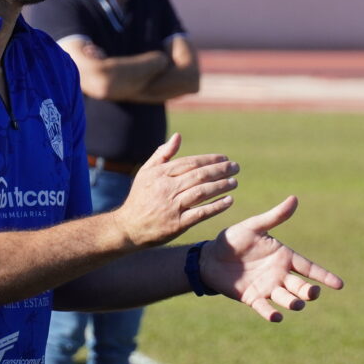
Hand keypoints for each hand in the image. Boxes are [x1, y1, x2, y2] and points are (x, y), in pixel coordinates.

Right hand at [112, 133, 237, 248]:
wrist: (128, 227)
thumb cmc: (140, 197)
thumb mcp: (146, 172)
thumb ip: (163, 154)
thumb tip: (178, 136)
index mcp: (160, 174)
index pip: (190, 163)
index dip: (209, 160)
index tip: (224, 158)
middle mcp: (166, 189)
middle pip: (199, 176)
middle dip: (220, 170)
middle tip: (236, 168)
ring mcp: (172, 207)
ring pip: (201, 193)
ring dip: (221, 186)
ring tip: (234, 182)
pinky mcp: (177, 224)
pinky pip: (200, 213)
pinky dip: (216, 206)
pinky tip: (228, 201)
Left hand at [201, 196, 343, 321]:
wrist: (210, 256)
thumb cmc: (234, 239)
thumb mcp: (254, 226)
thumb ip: (274, 216)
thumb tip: (294, 198)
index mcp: (284, 257)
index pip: (309, 268)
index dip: (324, 276)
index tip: (340, 285)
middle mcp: (280, 275)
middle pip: (301, 286)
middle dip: (309, 292)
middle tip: (312, 293)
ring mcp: (267, 288)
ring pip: (286, 299)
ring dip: (293, 303)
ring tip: (297, 304)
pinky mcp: (252, 298)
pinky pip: (264, 308)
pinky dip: (271, 313)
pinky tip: (276, 317)